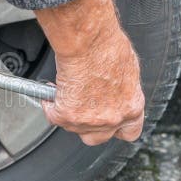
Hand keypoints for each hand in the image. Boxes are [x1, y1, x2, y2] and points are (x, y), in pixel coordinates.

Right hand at [35, 0, 144, 145]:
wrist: (88, 42)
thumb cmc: (107, 47)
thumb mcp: (126, 69)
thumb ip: (121, 89)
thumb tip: (114, 88)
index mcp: (131, 106)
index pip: (129, 133)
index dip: (116, 129)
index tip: (108, 121)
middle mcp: (112, 118)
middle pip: (96, 138)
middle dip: (87, 126)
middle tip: (81, 108)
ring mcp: (89, 120)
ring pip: (72, 127)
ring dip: (67, 112)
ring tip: (66, 92)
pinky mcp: (67, 115)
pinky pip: (53, 115)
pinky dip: (49, 105)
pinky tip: (50, 90)